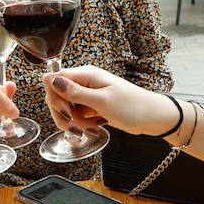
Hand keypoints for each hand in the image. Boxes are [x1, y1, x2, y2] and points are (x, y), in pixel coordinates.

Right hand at [42, 66, 176, 135]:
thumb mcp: (102, 101)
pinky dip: (83, 124)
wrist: (151, 116)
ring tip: (92, 128)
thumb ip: (75, 92)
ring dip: (74, 122)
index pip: (53, 79)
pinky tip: (95, 127)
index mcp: (85, 75)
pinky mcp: (91, 105)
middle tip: (77, 127)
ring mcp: (87, 94)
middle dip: (64, 115)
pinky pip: (77, 115)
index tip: (66, 112)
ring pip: (66, 108)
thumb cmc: (132, 106)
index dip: (54, 98)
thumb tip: (53, 80)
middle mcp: (84, 82)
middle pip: (56, 96)